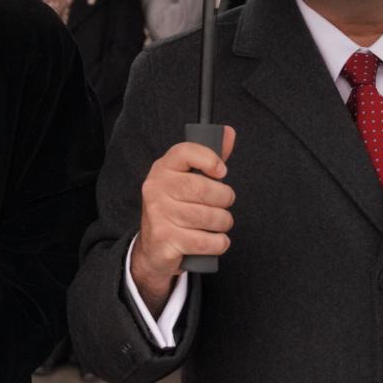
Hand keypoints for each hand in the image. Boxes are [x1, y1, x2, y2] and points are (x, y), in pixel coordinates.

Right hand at [129, 128, 236, 309]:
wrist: (154, 248)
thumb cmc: (176, 209)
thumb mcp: (187, 181)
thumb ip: (208, 159)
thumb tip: (229, 133)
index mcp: (162, 169)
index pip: (185, 152)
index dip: (209, 159)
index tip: (221, 171)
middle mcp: (156, 189)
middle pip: (204, 189)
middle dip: (224, 199)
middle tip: (223, 204)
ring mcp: (159, 215)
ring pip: (209, 217)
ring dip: (223, 223)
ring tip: (217, 224)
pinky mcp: (166, 241)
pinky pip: (207, 241)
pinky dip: (219, 243)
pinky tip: (213, 240)